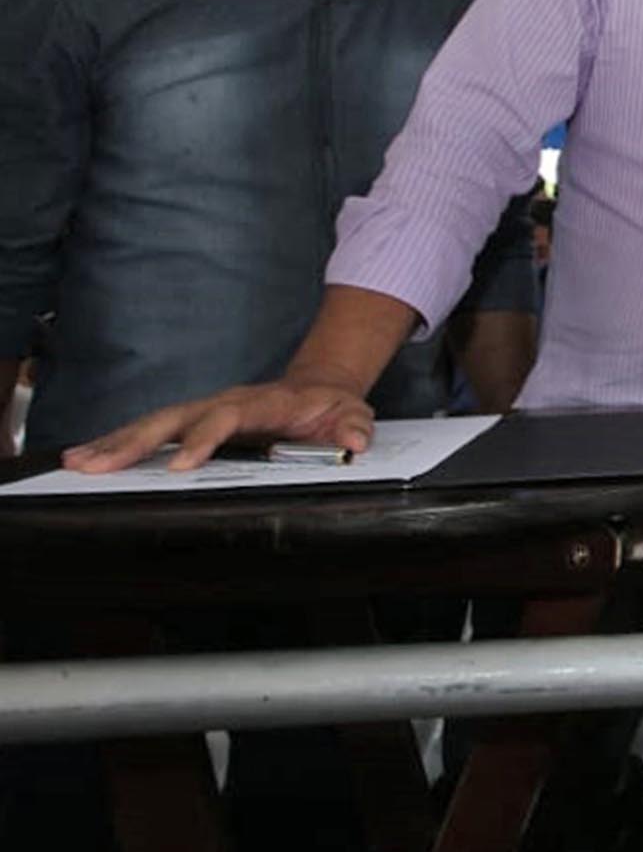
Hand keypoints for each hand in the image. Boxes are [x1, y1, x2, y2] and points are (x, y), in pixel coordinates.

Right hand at [61, 382, 374, 473]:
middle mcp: (224, 402)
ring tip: (77, 462)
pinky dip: (120, 443)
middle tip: (97, 464)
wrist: (321, 386)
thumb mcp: (352, 415)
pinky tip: (89, 457)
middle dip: (135, 441)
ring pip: (154, 423)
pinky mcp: (194, 421)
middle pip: (174, 418)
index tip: (183, 465)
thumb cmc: (332, 406)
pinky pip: (153, 431)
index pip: (225, 417)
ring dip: (115, 443)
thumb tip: (356, 442)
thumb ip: (354, 428)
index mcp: (260, 402)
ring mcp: (205, 410)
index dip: (203, 439)